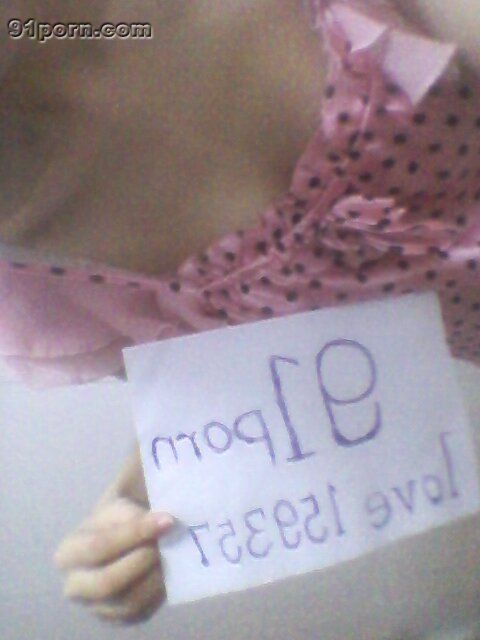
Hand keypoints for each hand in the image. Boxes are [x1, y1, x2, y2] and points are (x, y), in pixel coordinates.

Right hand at [54, 497, 173, 623]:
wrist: (127, 534)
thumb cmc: (121, 514)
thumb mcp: (120, 498)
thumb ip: (130, 509)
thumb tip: (151, 520)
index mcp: (69, 553)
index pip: (99, 546)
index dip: (135, 533)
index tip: (167, 520)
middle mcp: (76, 585)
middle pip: (108, 583)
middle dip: (143, 561)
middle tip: (167, 541)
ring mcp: (97, 607)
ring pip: (128, 601)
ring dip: (155, 577)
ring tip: (171, 554)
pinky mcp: (120, 618)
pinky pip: (142, 612)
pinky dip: (160, 592)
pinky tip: (169, 569)